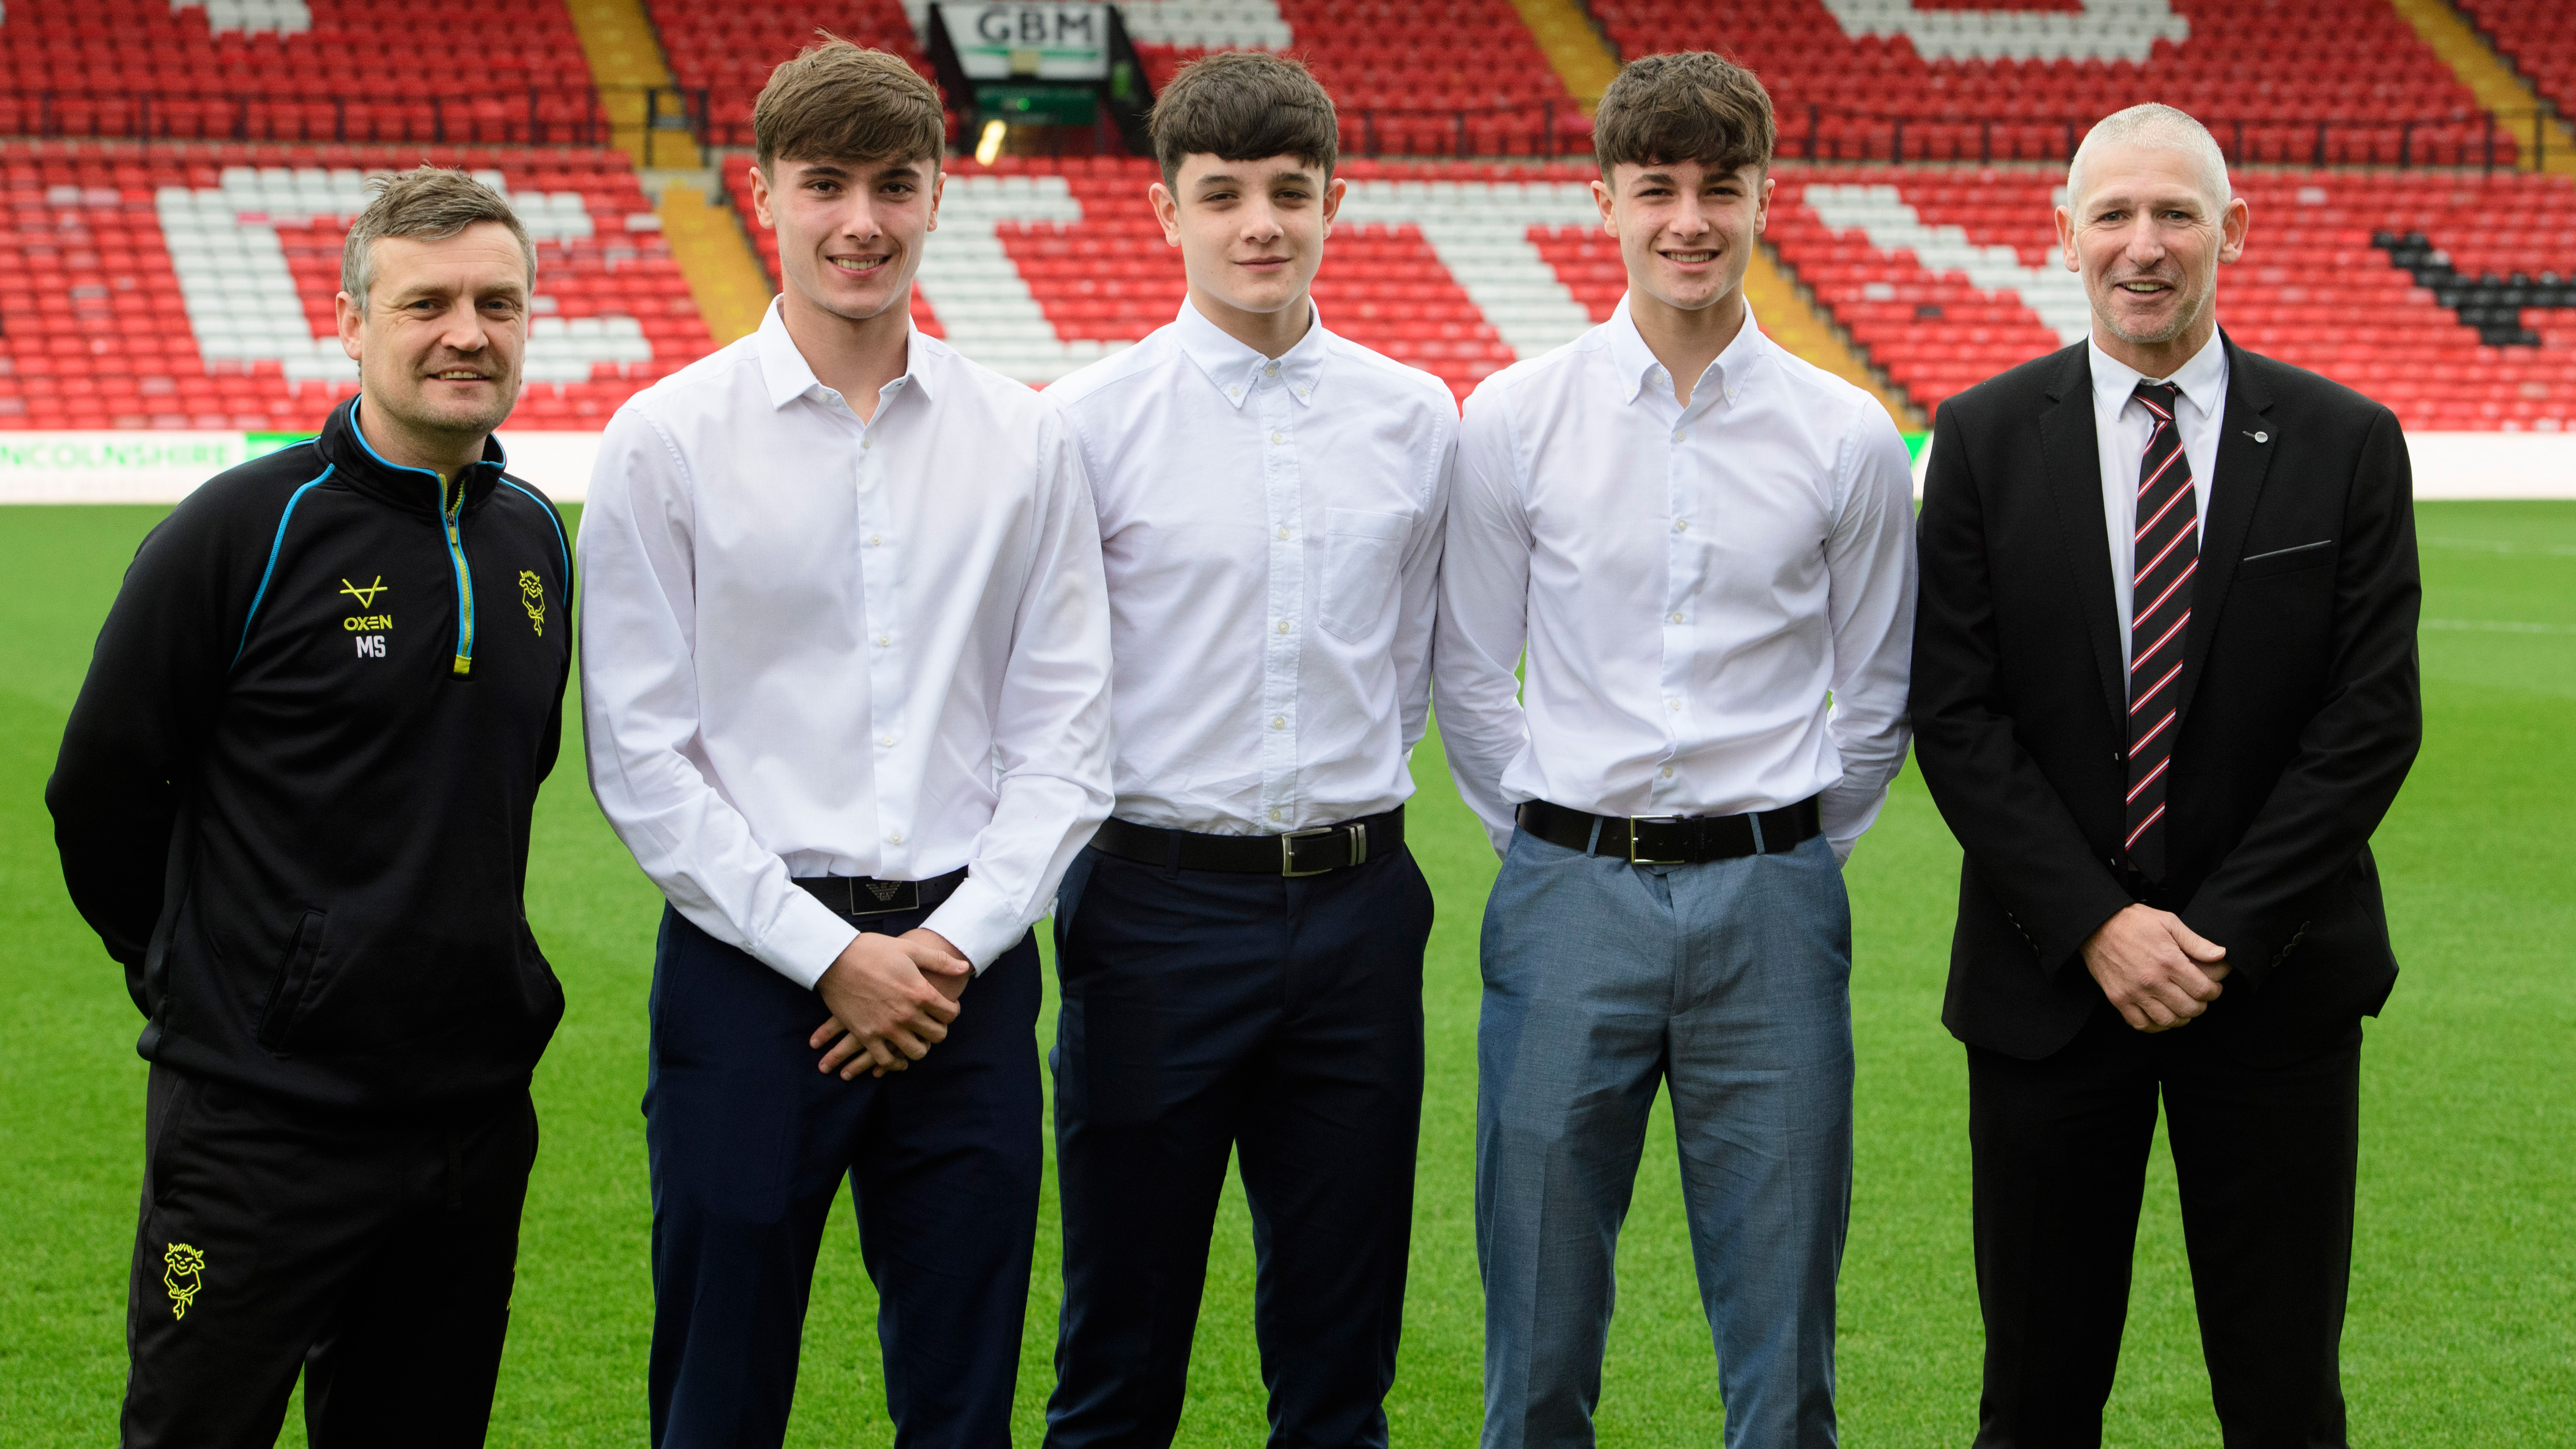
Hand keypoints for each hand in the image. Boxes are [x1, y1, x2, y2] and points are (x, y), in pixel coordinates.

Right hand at [809, 928, 970, 1078]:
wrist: (835, 958)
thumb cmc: (873, 950)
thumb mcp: (910, 949)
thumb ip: (939, 961)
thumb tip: (964, 966)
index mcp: (920, 993)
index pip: (950, 1014)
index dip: (951, 1011)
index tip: (946, 1007)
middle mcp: (906, 1014)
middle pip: (937, 1035)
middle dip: (938, 1029)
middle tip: (932, 1023)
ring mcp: (886, 1028)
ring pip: (916, 1052)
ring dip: (920, 1047)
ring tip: (917, 1039)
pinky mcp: (866, 1036)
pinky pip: (886, 1060)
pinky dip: (895, 1063)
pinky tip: (898, 1058)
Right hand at [2081, 903, 2230, 1032]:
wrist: (2095, 925)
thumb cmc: (2133, 921)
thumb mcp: (2168, 922)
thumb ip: (2195, 941)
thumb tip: (2221, 954)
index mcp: (2168, 961)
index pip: (2203, 990)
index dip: (2214, 992)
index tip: (2213, 988)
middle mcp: (2152, 980)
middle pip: (2189, 1009)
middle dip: (2200, 1006)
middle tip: (2199, 998)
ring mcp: (2134, 992)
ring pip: (2167, 1020)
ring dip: (2180, 1018)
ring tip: (2181, 1008)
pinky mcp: (2118, 999)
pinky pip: (2141, 1024)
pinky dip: (2155, 1025)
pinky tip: (2160, 1015)